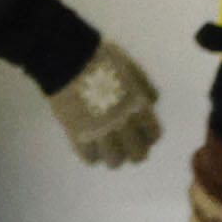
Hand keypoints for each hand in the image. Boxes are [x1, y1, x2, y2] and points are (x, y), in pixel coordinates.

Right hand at [48, 37, 163, 166]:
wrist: (68, 60)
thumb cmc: (101, 59)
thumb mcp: (132, 68)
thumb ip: (145, 88)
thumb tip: (151, 104)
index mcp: (138, 107)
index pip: (153, 135)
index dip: (148, 136)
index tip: (140, 133)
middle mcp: (123, 124)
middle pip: (137, 155)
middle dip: (133, 152)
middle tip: (124, 145)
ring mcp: (100, 132)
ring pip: (114, 161)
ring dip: (112, 155)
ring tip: (105, 147)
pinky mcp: (78, 135)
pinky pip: (89, 158)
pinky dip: (91, 155)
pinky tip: (88, 144)